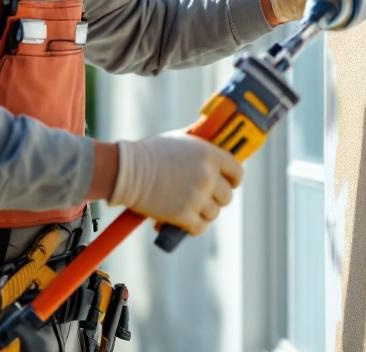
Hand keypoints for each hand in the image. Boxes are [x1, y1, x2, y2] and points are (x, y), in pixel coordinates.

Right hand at [108, 131, 242, 235]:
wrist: (127, 170)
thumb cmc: (151, 152)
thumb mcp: (180, 139)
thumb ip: (200, 143)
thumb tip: (214, 139)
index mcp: (210, 155)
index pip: (237, 172)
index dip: (233, 180)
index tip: (227, 183)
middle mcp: (208, 176)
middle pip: (227, 196)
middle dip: (215, 198)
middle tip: (201, 197)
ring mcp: (197, 196)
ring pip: (213, 213)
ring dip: (202, 212)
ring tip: (187, 206)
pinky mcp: (184, 215)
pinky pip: (199, 228)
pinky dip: (192, 227)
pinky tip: (182, 220)